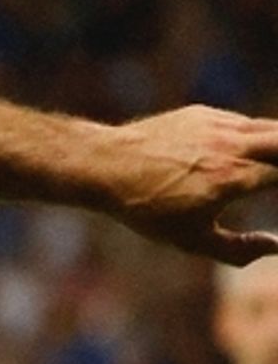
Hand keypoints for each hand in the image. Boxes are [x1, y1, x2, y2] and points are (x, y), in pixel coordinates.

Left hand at [105, 106, 277, 264]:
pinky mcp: (202, 113)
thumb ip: (238, 249)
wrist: (103, 165)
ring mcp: (217, 125)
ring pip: (270, 128)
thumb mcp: (190, 240)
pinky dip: (257, 135)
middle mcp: (232, 146)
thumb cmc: (146, 208)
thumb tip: (276, 247)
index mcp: (235, 177)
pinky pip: (243, 122)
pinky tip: (254, 151)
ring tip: (274, 167)